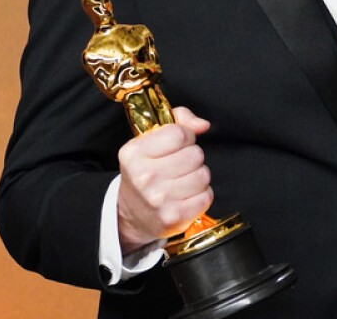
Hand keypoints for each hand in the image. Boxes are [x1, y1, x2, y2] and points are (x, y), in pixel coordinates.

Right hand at [115, 106, 212, 253]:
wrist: (130, 215)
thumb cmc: (145, 171)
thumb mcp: (149, 140)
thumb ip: (179, 120)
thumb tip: (203, 125)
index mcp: (134, 153)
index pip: (179, 134)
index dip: (186, 136)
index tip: (179, 144)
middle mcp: (144, 176)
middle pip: (195, 155)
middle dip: (193, 157)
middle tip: (179, 165)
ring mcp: (158, 199)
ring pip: (203, 175)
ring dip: (198, 177)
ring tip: (182, 181)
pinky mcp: (174, 217)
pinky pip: (206, 196)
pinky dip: (201, 195)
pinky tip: (186, 196)